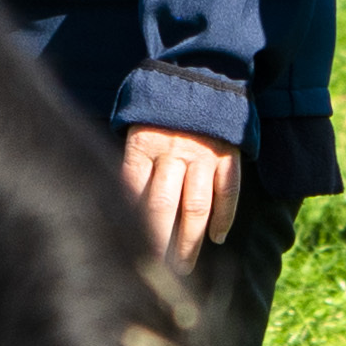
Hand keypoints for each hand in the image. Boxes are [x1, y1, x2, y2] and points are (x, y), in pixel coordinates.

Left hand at [122, 125, 239, 267]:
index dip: (133, 227)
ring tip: (183, 266)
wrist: (201, 74)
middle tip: (157, 272)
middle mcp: (171, 151)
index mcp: (142, 144)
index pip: (133, 194)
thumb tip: (118, 208)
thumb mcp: (135, 128)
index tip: (129, 255)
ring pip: (196, 207)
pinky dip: (224, 217)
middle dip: (159, 245)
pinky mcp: (227, 153)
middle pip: (163, 207)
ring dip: (190, 241)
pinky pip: (227, 192)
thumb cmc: (159, 111)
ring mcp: (202, 153)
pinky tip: (217, 238)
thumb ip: (131, 164)